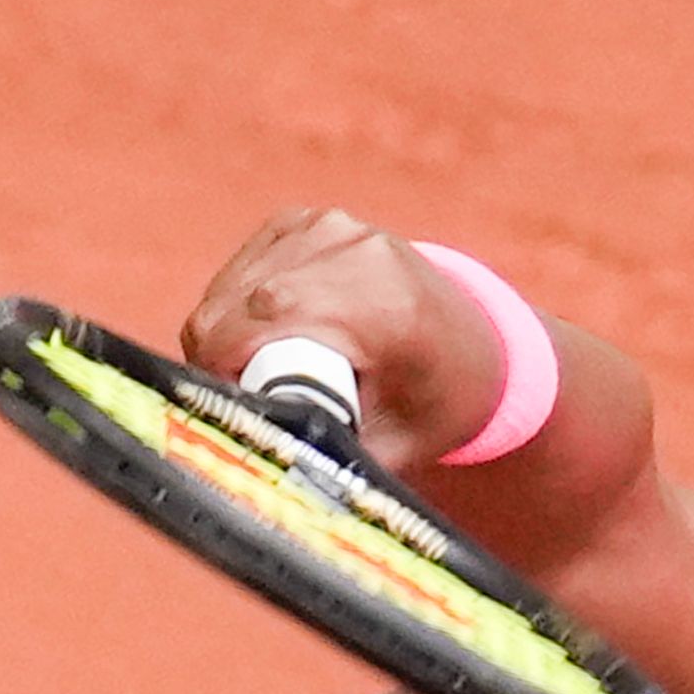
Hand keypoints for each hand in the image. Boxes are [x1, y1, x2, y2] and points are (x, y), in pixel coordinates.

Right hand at [178, 206, 499, 466]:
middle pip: (230, 309)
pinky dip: (235, 306)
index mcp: (379, 308)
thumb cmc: (437, 402)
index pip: (252, 330)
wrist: (477, 342)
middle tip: (237, 405)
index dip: (219, 375)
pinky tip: (266, 335)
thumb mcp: (392, 447)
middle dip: (216, 362)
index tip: (225, 413)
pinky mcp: (308, 221)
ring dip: (221, 335)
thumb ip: (327, 459)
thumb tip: (255, 472)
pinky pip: (240, 268)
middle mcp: (353, 253)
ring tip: (254, 375)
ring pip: (227, 288)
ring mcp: (329, 228)